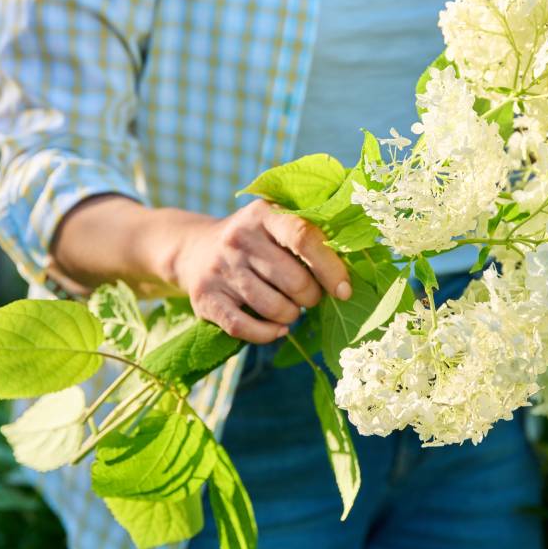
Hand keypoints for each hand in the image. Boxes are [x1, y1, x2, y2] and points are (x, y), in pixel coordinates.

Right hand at [165, 200, 351, 342]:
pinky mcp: (205, 299)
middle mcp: (239, 238)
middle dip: (312, 297)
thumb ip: (311, 236)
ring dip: (292, 315)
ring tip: (291, 308)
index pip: (304, 237)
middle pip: (294, 281)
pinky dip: (268, 334)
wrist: (193, 250)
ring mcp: (220, 269)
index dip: (331, 268)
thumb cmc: (256, 241)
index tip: (344, 291)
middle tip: (310, 296)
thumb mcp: (276, 223)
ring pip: (274, 308)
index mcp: (264, 214)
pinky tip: (278, 328)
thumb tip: (354, 268)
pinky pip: (245, 329)